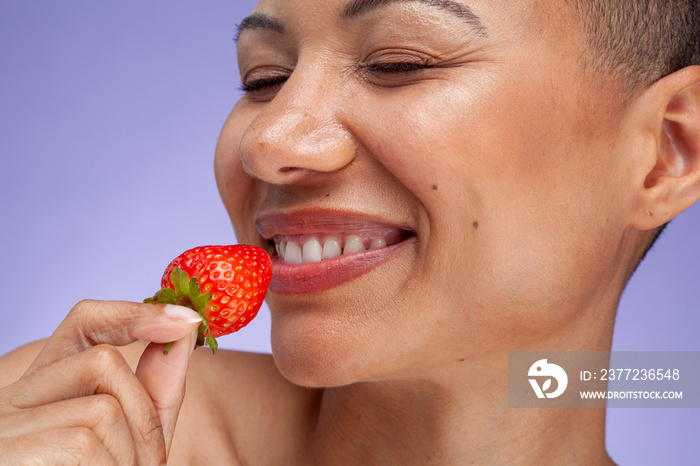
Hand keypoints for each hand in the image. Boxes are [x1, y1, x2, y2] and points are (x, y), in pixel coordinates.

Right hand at [0, 300, 201, 464]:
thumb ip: (155, 390)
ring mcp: (6, 424)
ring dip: (131, 454)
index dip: (132, 311)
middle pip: (103, 361)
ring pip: (103, 406)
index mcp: (44, 390)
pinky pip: (87, 442)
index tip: (185, 320)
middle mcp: (15, 398)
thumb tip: (185, 332)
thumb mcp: (129, 440)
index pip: (83, 323)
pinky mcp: (9, 450)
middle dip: (146, 414)